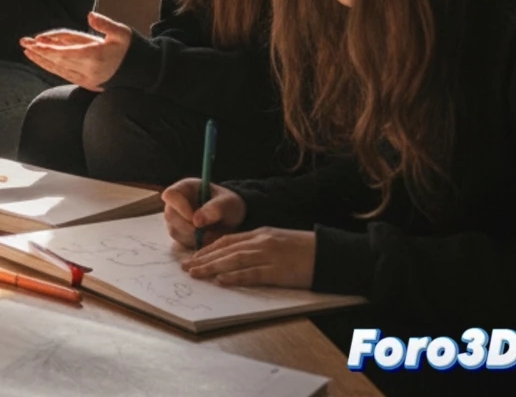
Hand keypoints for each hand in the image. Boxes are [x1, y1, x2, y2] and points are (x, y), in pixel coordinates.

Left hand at [19, 12, 132, 88]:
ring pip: (59, 69)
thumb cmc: (132, 48)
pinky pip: (65, 75)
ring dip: (42, 61)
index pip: (66, 53)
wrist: (142, 72)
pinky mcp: (87, 82)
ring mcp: (87, 78)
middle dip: (40, 52)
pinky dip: (52, 68)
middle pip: (59, 60)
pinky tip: (42, 62)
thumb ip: (105, 24)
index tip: (35, 44)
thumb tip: (90, 15)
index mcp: (95, 56)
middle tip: (24, 42)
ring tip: (27, 52)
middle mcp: (89, 70)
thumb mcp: (122, 33)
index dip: (49, 49)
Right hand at [162, 177, 247, 249]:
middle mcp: (176, 201)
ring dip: (193, 237)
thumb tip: (196, 221)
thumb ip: (215, 208)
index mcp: (186, 187)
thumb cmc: (229, 204)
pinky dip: (194, 243)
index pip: (171, 194)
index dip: (179, 207)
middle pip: (170, 215)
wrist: (231, 217)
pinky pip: (180, 240)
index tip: (196, 220)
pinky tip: (208, 238)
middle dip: (188, 227)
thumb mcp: (228, 203)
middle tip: (208, 232)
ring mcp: (176, 217)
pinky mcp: (178, 231)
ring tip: (213, 234)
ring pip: (174, 230)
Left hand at [181, 227, 315, 289]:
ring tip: (196, 273)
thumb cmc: (305, 249)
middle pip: (226, 249)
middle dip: (204, 258)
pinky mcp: (279, 271)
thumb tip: (237, 255)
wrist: (330, 253)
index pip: (228, 240)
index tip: (193, 256)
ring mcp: (270, 256)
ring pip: (234, 260)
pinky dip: (235, 277)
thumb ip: (258, 245)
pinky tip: (221, 281)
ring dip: (212, 267)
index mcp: (261, 233)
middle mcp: (262, 242)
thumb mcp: (278, 240)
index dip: (208, 248)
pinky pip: (253, 274)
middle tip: (186, 266)